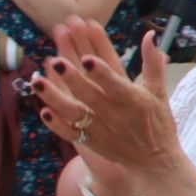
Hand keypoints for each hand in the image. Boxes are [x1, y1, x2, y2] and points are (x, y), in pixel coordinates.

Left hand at [35, 21, 187, 195]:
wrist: (155, 160)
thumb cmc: (158, 122)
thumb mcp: (159, 91)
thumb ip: (152, 63)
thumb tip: (149, 35)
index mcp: (134, 100)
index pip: (115, 84)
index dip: (101, 72)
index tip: (87, 58)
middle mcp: (115, 115)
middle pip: (89, 96)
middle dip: (72, 78)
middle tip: (56, 61)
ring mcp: (100, 129)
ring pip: (73, 113)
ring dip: (54, 98)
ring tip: (37, 81)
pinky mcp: (91, 142)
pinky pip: (69, 134)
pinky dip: (56, 124)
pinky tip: (43, 110)